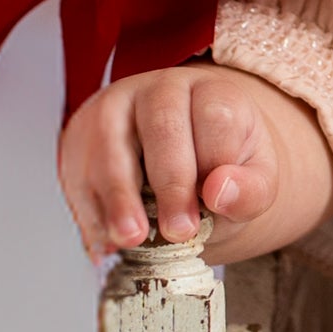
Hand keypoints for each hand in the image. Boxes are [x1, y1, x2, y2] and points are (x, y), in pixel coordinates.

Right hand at [58, 63, 332, 263]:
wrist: (184, 161)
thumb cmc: (221, 169)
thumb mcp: (255, 180)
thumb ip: (251, 189)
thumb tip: (221, 193)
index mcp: (213, 93)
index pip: (216, 116)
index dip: (213, 162)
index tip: (212, 205)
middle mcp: (161, 90)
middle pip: (162, 124)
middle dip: (170, 182)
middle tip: (178, 231)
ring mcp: (116, 107)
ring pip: (110, 141)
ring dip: (119, 195)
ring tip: (132, 238)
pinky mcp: (83, 134)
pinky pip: (77, 167)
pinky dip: (89, 209)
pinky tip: (104, 242)